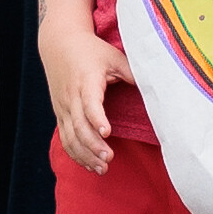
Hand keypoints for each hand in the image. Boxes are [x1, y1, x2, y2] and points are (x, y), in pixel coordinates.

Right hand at [46, 31, 128, 171]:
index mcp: (86, 81)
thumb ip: (131, 72)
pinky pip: (65, 138)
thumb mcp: (113, 56)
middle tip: (109, 160)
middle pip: (79, 127)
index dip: (98, 119)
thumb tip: (153, 87)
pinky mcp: (60, 114)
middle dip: (93, 146)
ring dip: (85, 155)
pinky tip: (89, 165)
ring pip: (70, 137)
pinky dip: (75, 154)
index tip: (108, 133)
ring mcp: (63, 107)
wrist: (59, 44)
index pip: (90, 104)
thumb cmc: (91, 50)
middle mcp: (71, 97)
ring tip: (103, 169)